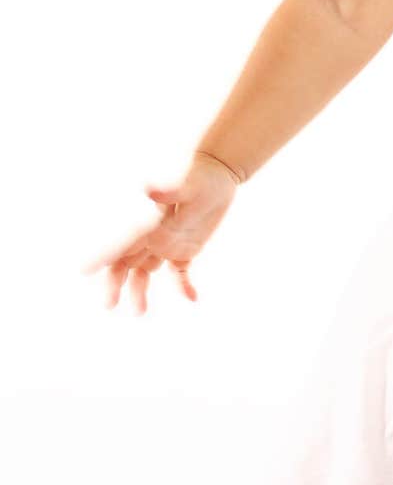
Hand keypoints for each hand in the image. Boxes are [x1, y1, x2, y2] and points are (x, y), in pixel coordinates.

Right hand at [81, 152, 240, 314]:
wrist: (217, 171)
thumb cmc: (199, 175)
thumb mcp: (187, 183)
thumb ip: (168, 190)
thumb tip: (148, 189)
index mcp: (147, 221)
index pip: (120, 241)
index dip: (102, 255)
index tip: (83, 269)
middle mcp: (152, 235)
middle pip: (126, 262)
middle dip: (115, 283)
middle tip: (108, 304)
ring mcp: (168, 243)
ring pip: (145, 272)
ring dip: (140, 290)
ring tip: (139, 312)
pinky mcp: (186, 248)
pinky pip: (179, 272)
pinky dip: (183, 285)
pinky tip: (191, 297)